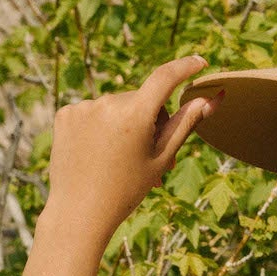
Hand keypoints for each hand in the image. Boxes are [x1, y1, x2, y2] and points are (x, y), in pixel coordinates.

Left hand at [41, 55, 223, 243]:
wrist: (79, 213)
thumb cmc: (126, 190)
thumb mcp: (161, 158)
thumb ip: (185, 124)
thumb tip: (211, 98)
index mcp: (135, 114)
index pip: (165, 78)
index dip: (185, 67)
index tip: (199, 62)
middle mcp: (107, 103)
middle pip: (140, 100)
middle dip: (149, 120)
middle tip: (148, 155)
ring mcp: (83, 107)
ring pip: (115, 107)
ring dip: (123, 124)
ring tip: (119, 159)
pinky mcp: (65, 114)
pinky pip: (92, 112)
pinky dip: (99, 127)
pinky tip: (96, 152)